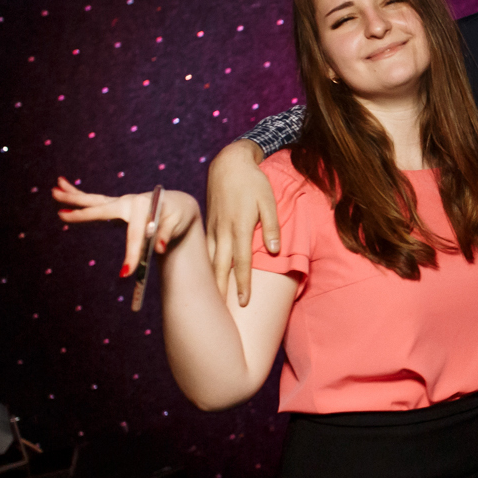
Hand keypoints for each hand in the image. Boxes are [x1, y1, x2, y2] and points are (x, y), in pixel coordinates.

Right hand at [52, 178, 199, 273]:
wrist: (179, 205)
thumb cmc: (178, 215)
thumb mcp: (177, 224)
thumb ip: (166, 234)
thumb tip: (158, 248)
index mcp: (143, 206)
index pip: (134, 234)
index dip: (131, 254)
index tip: (125, 273)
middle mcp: (129, 201)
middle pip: (102, 209)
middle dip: (83, 214)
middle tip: (62, 216)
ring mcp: (122, 202)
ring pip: (94, 201)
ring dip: (74, 197)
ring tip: (54, 191)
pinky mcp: (118, 205)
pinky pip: (96, 201)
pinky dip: (80, 195)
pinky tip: (63, 186)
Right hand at [205, 140, 276, 306]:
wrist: (229, 163)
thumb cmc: (253, 182)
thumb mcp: (269, 201)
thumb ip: (273, 227)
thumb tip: (275, 252)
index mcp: (240, 227)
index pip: (242, 262)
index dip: (244, 283)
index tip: (244, 302)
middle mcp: (223, 231)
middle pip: (220, 266)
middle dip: (221, 290)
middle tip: (221, 313)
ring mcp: (212, 228)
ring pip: (209, 260)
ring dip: (209, 281)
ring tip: (209, 301)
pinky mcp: (207, 224)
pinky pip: (203, 249)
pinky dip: (202, 265)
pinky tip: (202, 277)